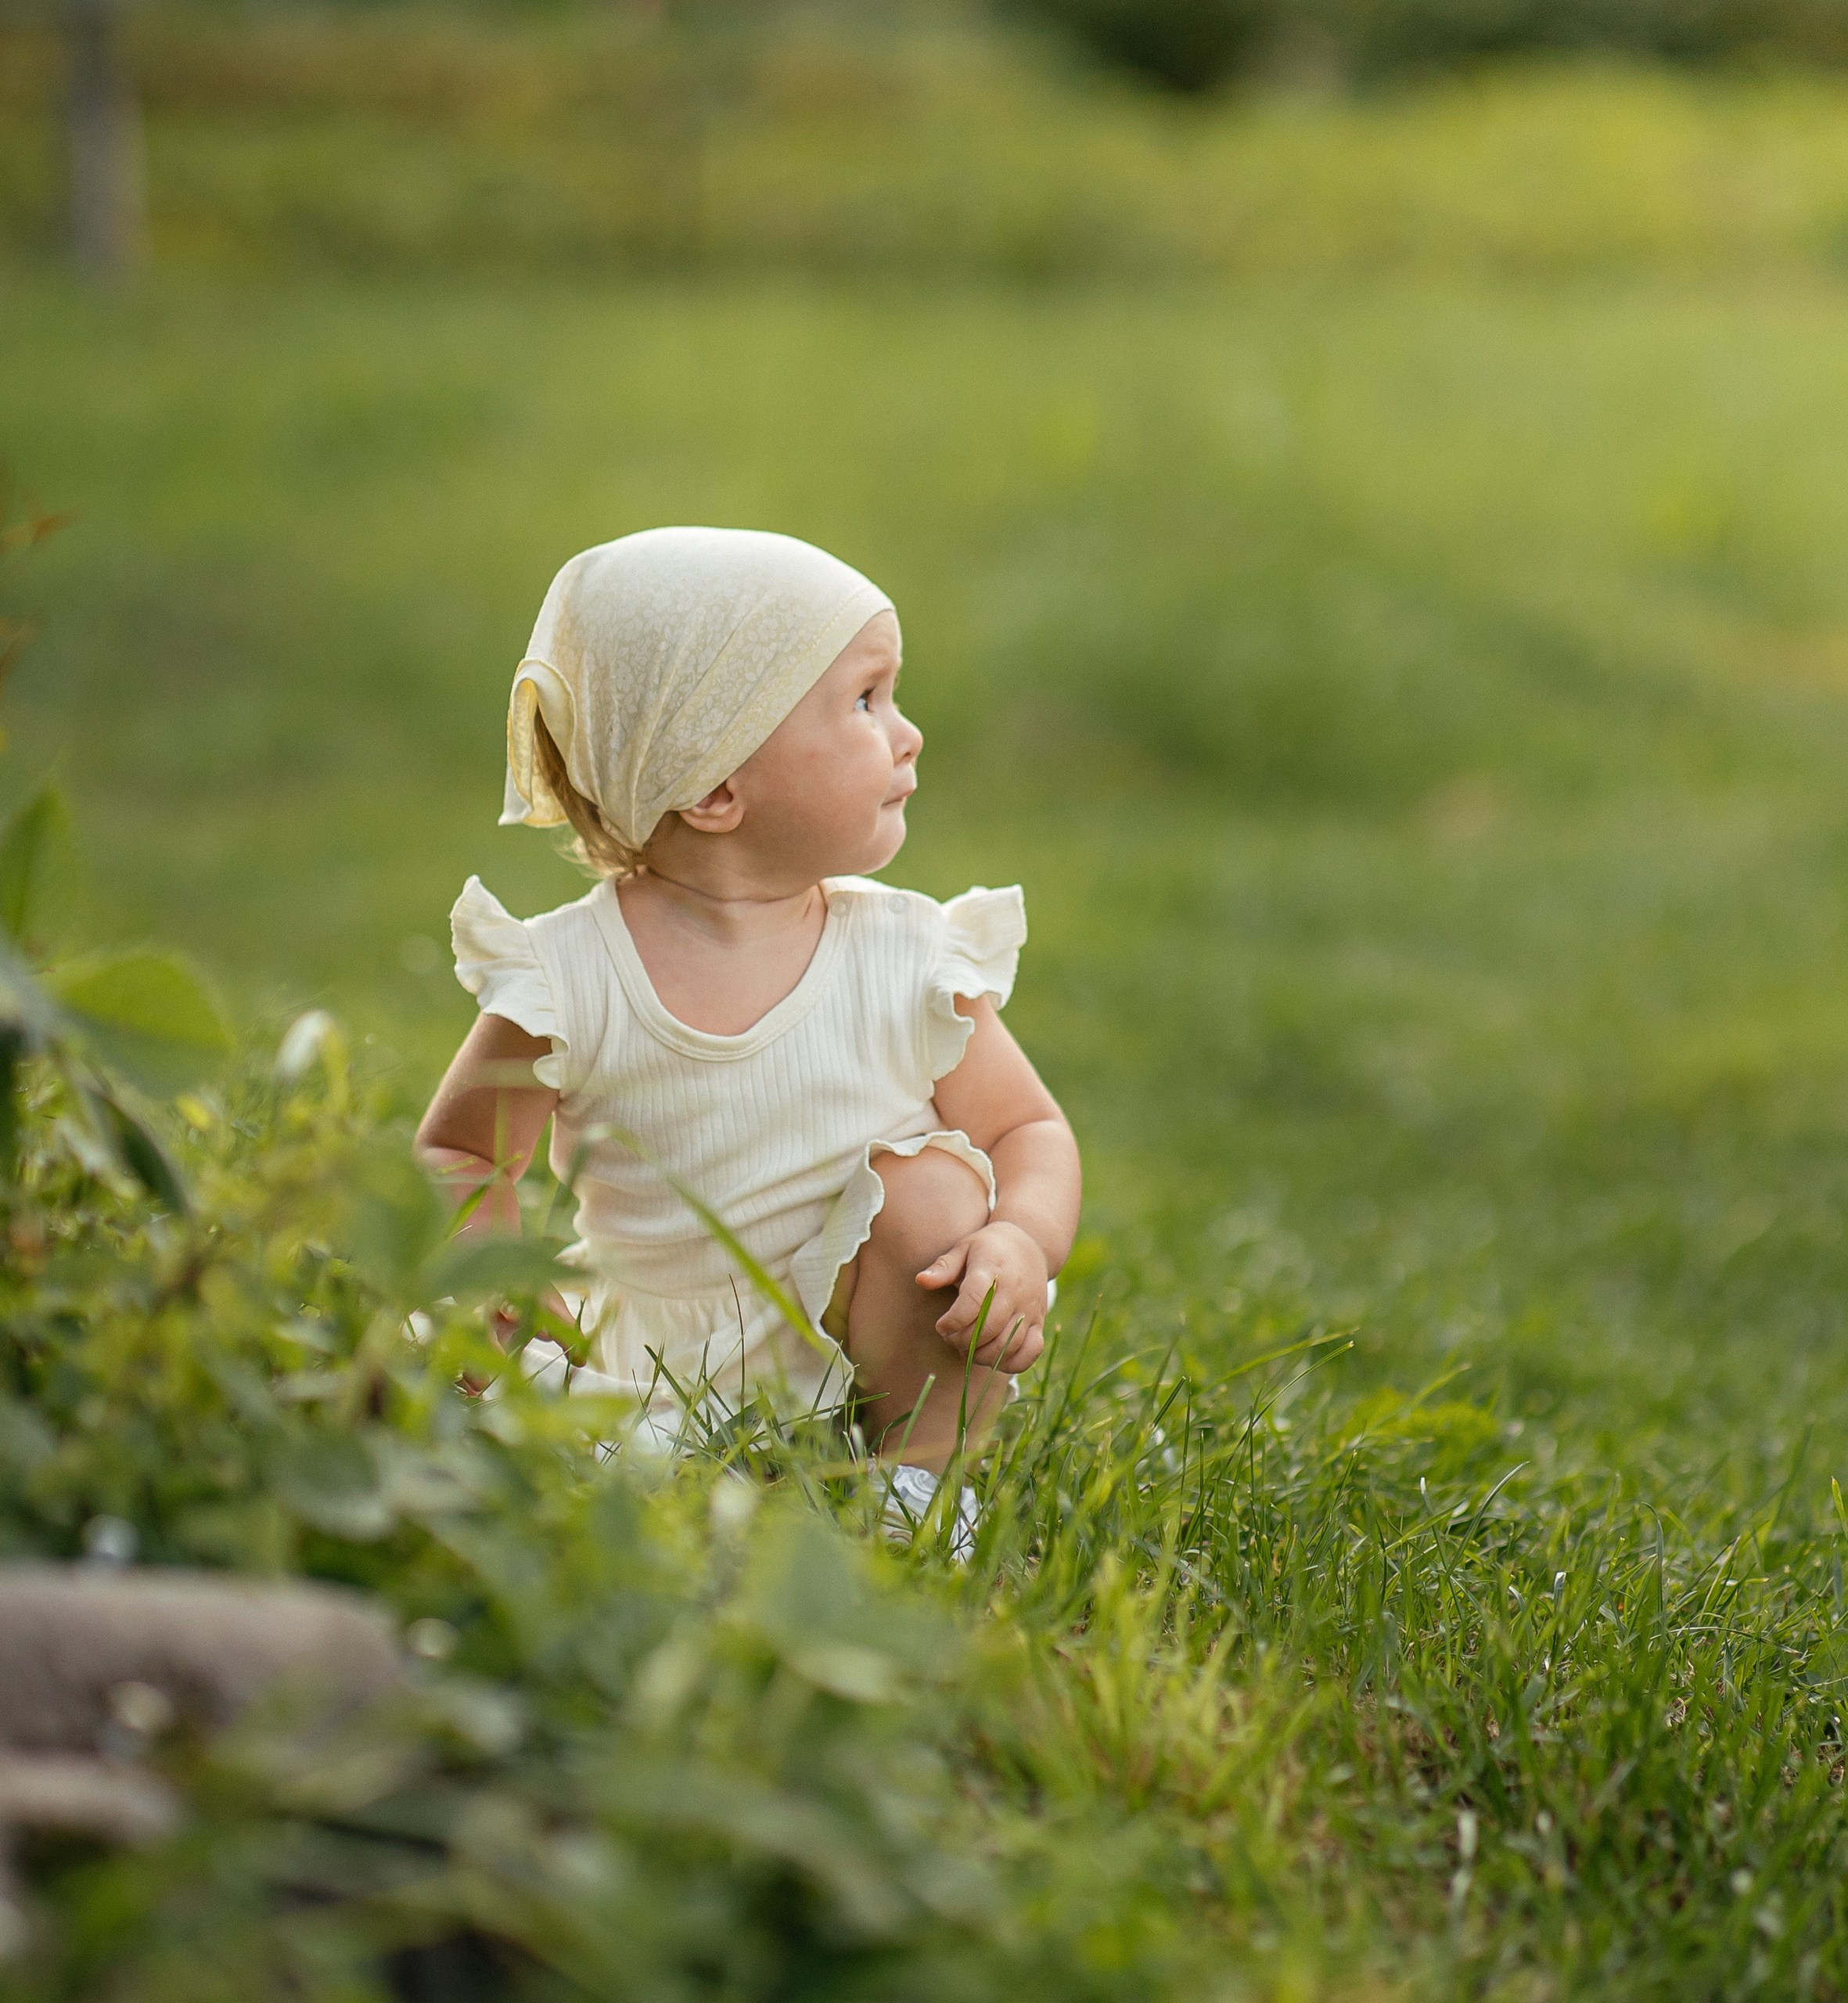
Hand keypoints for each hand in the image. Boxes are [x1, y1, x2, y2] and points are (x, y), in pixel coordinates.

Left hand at [916, 1221, 1047, 1373]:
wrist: (1031, 1244)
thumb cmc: (988, 1248)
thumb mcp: (964, 1248)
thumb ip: (943, 1267)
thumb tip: (921, 1281)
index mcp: (992, 1269)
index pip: (972, 1302)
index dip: (953, 1320)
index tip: (941, 1326)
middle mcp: (1014, 1291)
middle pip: (988, 1328)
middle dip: (963, 1340)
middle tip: (950, 1338)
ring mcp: (1030, 1308)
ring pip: (1008, 1344)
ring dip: (982, 1354)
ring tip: (967, 1348)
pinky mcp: (1040, 1321)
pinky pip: (1032, 1351)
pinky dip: (1012, 1362)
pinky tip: (993, 1356)